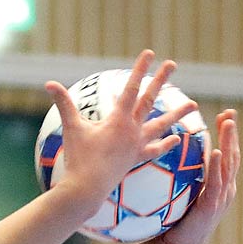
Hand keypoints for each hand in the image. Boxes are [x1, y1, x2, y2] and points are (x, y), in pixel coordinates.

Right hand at [42, 50, 199, 213]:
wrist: (87, 189)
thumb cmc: (78, 159)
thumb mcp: (71, 128)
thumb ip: (63, 104)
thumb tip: (49, 83)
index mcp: (118, 120)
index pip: (131, 88)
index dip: (140, 69)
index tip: (150, 54)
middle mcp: (132, 130)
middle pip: (150, 100)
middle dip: (161, 80)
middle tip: (172, 64)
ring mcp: (137, 146)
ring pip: (162, 125)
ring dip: (178, 114)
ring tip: (193, 105)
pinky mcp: (136, 159)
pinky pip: (155, 150)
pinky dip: (165, 144)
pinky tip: (176, 138)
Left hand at [151, 108, 239, 243]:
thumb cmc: (174, 219)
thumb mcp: (181, 191)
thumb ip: (182, 172)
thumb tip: (166, 147)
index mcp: (220, 186)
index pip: (227, 155)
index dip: (229, 135)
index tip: (226, 115)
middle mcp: (225, 191)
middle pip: (232, 156)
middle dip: (232, 134)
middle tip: (229, 114)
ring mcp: (220, 200)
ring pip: (228, 166)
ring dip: (228, 143)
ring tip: (227, 124)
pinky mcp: (210, 208)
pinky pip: (215, 184)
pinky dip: (216, 167)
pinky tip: (215, 152)